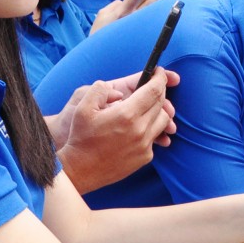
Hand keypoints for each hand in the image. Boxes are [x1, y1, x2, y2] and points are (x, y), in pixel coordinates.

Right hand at [52, 68, 179, 192]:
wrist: (80, 169)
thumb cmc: (81, 137)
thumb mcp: (83, 107)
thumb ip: (100, 90)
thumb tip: (118, 92)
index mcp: (127, 114)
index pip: (154, 90)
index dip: (160, 78)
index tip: (159, 72)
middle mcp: (140, 130)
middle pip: (161, 104)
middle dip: (159, 91)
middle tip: (152, 86)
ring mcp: (144, 145)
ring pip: (163, 120)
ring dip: (158, 110)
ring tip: (146, 106)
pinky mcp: (145, 157)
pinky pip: (155, 137)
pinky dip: (151, 128)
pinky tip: (138, 127)